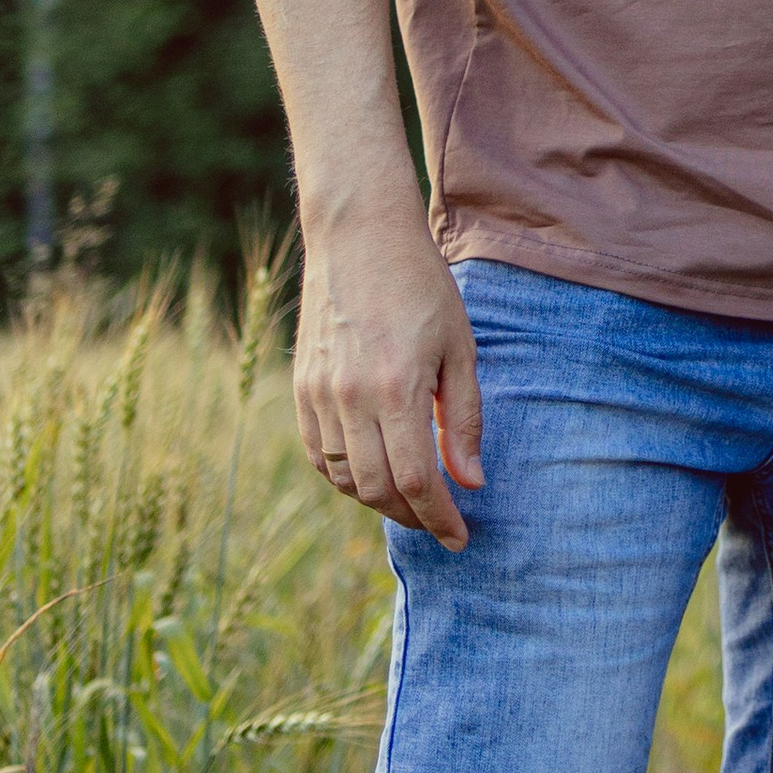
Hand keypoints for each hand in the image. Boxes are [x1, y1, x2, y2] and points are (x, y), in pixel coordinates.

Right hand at [292, 205, 482, 547]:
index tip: (461, 537)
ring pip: (344, 478)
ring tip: (410, 499)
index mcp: (396, 388)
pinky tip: (372, 472)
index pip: (416, 481)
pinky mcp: (301, 386)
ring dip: (378, 501)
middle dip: (412, 517)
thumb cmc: (421, 287)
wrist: (359, 236)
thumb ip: (463, 419)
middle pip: (377, 490)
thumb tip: (470, 481)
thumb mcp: (459, 348)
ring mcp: (319, 393)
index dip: (440, 519)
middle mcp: (350, 397)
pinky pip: (318, 454)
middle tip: (440, 521)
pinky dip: (345, 476)